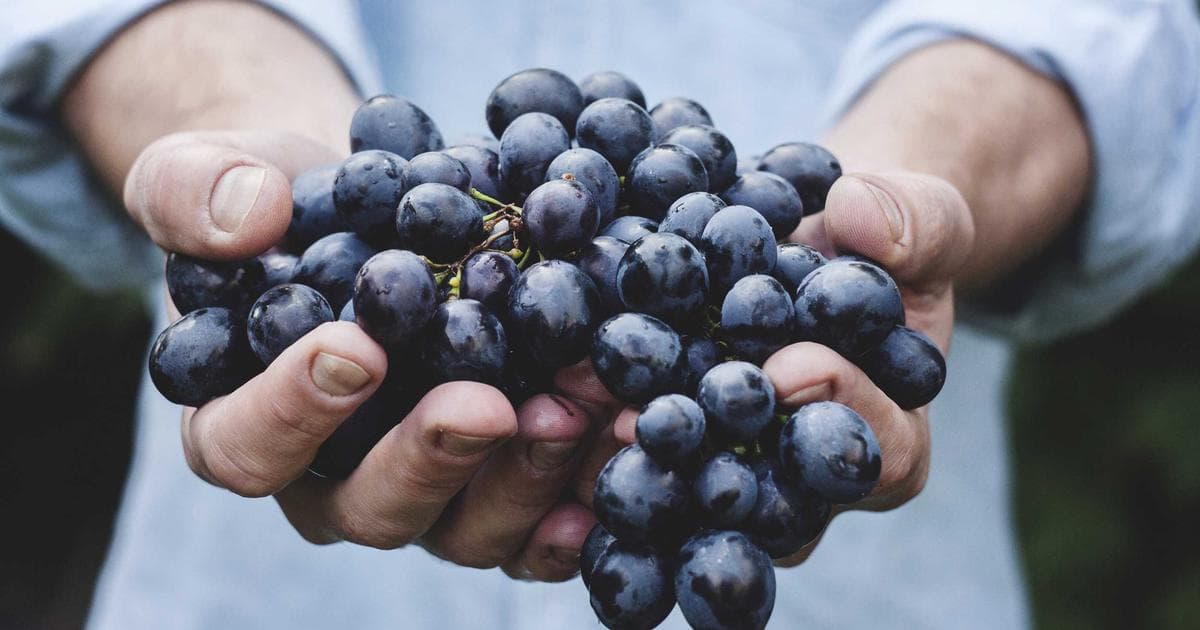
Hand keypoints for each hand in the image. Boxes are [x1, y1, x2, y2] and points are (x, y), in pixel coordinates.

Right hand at [127, 129, 599, 580]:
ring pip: (467, 527)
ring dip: (528, 475)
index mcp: (242, 423)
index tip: (356, 347)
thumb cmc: (276, 203)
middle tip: (488, 404)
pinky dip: (583, 497)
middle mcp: (333, 479)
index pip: (246, 447)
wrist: (369, 210)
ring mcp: (424, 492)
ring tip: (582, 406)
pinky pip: (538, 523)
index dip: (294, 411)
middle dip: (433, 459)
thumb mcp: (208, 174)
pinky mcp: (496, 484)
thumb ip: (195, 191)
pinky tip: (624, 449)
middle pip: (371, 507)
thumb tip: (248, 216)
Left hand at [556, 170, 974, 568]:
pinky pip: (635, 451)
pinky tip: (544, 387)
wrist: (815, 242)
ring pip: (688, 488)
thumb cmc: (882, 241)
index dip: (840, 411)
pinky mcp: (672, 444)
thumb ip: (914, 222)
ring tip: (579, 403)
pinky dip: (588, 422)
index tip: (791, 366)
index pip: (878, 453)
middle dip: (710, 453)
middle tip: (653, 418)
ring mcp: (733, 470)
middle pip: (767, 496)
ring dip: (631, 451)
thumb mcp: (921, 219)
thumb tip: (862, 217)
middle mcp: (804, 480)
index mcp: (888, 440)